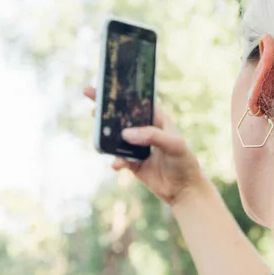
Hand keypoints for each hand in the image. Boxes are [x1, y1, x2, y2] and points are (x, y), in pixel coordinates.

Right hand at [83, 86, 204, 205]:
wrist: (184, 190)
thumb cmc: (184, 162)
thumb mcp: (174, 144)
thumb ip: (152, 136)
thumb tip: (126, 134)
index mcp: (158, 119)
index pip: (138, 102)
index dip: (123, 92)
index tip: (107, 84)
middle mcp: (145, 130)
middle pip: (122, 116)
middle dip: (106, 107)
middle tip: (89, 94)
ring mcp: (137, 147)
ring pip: (116, 136)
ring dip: (106, 134)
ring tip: (98, 133)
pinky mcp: (132, 163)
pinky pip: (119, 159)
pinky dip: (116, 161)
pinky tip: (116, 165)